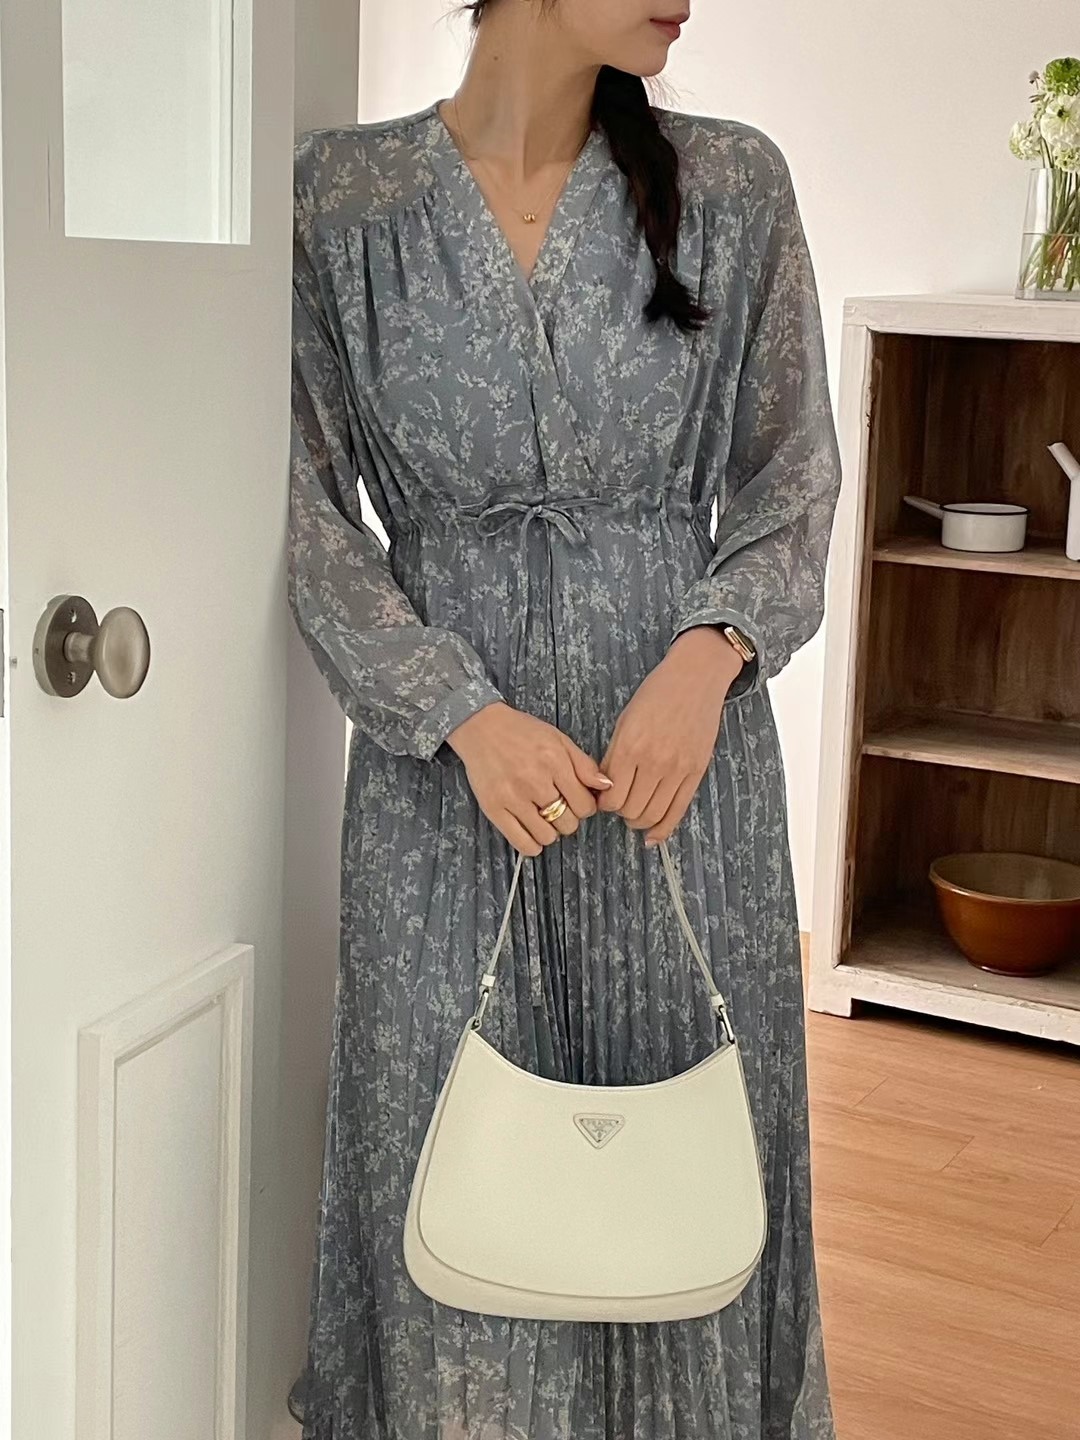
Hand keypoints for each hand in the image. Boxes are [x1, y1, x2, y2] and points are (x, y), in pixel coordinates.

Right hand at [446, 701, 613, 855]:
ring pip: (547, 835)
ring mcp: (513, 797)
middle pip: (568, 823)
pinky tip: (534, 833)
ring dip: (551, 832)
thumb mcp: (559, 739)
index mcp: (554, 762)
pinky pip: (521, 842)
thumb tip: (607, 786)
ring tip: (545, 818)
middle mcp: (535, 781)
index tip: (578, 803)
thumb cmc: (521, 732)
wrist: (481, 728)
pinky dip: (532, 845)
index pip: (585, 805)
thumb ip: (584, 765)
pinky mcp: (494, 808)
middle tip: (560, 808)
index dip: (586, 807)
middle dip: (569, 819)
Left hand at [595, 626, 743, 844]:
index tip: (603, 798)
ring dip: (638, 821)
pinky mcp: (696, 772)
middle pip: (630, 809)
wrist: (695, 678)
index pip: (611, 795)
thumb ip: (615, 756)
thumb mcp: (625, 721)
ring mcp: (677, 769)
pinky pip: (678, 811)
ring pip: (652, 815)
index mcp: (630, 747)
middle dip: (619, 812)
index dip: (603, 803)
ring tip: (633, 815)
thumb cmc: (657, 694)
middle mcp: (654, 762)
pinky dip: (663, 829)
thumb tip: (605, 787)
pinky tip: (653, 836)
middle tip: (618, 805)